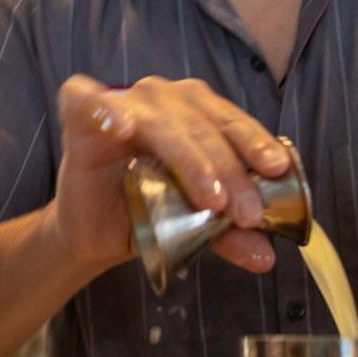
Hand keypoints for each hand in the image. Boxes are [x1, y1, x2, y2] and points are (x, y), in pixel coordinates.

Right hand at [52, 74, 292, 276]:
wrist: (95, 233)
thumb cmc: (144, 215)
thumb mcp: (193, 227)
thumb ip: (227, 233)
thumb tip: (266, 256)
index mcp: (196, 114)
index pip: (231, 122)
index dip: (255, 143)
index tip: (277, 171)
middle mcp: (163, 100)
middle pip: (202, 127)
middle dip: (229, 170)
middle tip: (246, 213)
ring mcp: (123, 104)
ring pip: (163, 123)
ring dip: (190, 159)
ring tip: (208, 197)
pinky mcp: (81, 117)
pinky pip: (86, 102)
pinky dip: (103, 111)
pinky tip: (120, 129)